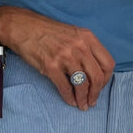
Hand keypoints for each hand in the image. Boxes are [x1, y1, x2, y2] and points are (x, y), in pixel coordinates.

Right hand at [0, 7, 114, 110]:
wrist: (23, 27)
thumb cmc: (48, 32)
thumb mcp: (74, 34)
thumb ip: (86, 49)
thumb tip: (95, 72)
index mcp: (88, 38)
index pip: (108, 63)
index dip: (106, 79)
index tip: (100, 86)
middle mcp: (80, 46)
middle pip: (97, 77)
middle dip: (96, 93)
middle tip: (92, 101)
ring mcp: (65, 56)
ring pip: (82, 84)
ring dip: (83, 99)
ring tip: (82, 105)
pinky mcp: (51, 65)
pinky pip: (65, 87)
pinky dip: (69, 98)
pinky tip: (70, 101)